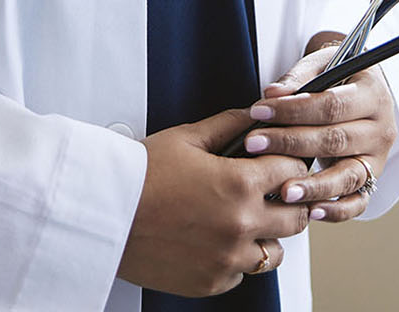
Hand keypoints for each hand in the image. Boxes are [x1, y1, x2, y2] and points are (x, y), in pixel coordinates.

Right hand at [117, 108, 312, 296]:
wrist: (102, 213)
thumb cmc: (138, 174)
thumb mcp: (186, 139)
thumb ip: (228, 125)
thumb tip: (254, 116)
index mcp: (239, 184)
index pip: (293, 173)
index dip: (290, 164)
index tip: (282, 166)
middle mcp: (240, 225)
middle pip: (296, 218)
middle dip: (288, 203)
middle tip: (272, 196)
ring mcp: (226, 259)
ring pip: (273, 254)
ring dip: (265, 237)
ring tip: (243, 223)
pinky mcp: (210, 282)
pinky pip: (241, 275)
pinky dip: (235, 260)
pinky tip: (216, 242)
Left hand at [241, 32, 395, 224]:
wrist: (358, 87)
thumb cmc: (336, 75)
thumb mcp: (321, 65)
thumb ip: (298, 79)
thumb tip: (272, 94)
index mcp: (374, 94)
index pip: (332, 105)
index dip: (293, 109)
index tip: (258, 111)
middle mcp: (381, 128)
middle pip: (335, 140)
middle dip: (290, 144)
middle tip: (254, 145)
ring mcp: (378, 159)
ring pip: (347, 176)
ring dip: (313, 185)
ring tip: (283, 191)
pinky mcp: (371, 181)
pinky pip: (357, 202)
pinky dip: (336, 211)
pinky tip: (310, 212)